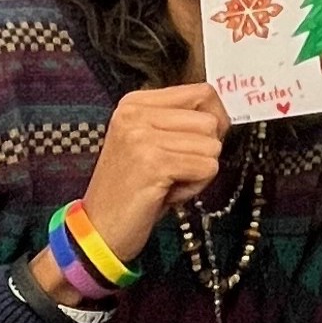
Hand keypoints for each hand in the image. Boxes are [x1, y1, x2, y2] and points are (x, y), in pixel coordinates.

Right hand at [75, 84, 229, 266]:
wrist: (99, 229)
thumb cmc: (132, 188)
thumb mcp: (150, 142)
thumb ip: (179, 121)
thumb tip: (222, 114)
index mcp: (135, 103)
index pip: (202, 93)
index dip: (213, 121)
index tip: (195, 144)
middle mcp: (135, 114)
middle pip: (211, 121)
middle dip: (204, 151)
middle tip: (174, 171)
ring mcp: (142, 137)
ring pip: (212, 146)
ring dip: (199, 171)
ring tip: (168, 182)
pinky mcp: (153, 163)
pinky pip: (207, 168)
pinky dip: (195, 187)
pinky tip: (167, 194)